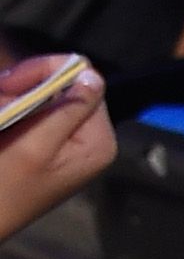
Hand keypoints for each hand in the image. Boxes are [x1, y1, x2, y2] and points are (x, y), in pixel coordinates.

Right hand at [0, 58, 114, 245]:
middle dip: (27, 85)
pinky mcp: (50, 141)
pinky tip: (2, 118)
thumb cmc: (6, 185)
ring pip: (45, 94)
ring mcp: (71, 140)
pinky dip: (13, 107)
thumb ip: (68, 109)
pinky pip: (35, 109)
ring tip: (1, 112)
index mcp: (98, 140)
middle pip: (66, 85)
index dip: (47, 73)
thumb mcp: (37, 145)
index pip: (86, 81)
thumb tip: (92, 74)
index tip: (11, 82)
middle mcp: (91, 138)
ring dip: (15, 96)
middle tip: (1, 97)